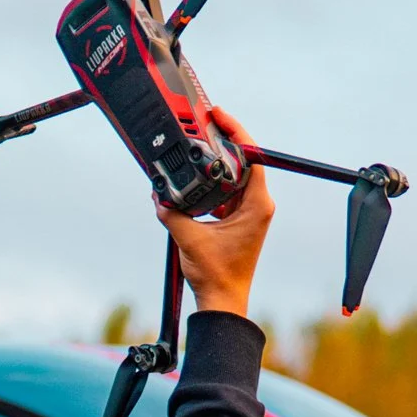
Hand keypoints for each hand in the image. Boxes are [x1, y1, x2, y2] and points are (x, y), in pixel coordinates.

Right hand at [158, 108, 272, 322]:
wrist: (223, 300)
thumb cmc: (217, 275)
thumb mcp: (188, 238)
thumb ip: (172, 212)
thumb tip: (158, 195)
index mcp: (257, 205)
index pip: (251, 156)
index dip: (236, 132)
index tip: (219, 117)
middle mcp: (258, 205)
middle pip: (243, 161)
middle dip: (222, 142)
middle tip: (204, 124)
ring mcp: (250, 212)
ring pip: (234, 177)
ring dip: (216, 164)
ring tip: (198, 146)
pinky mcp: (240, 220)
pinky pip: (226, 193)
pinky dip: (212, 184)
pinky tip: (195, 180)